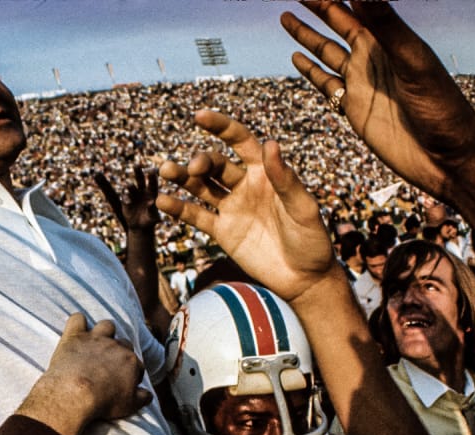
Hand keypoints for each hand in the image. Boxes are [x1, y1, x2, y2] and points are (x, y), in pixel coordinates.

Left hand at [19, 314, 150, 434]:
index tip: (123, 383)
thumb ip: (143, 398)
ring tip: (97, 344)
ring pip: (106, 325)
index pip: (137, 365)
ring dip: (104, 332)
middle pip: (124, 344)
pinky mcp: (74, 336)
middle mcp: (116, 346)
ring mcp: (95, 339)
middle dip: (120, 352)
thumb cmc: (103, 402)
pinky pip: (77, 319)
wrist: (76, 393)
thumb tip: (148, 395)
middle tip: (109, 367)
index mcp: (131, 362)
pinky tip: (75, 332)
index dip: (131, 374)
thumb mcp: (130, 405)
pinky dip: (77, 323)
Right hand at [93, 167, 159, 231]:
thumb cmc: (149, 221)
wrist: (139, 226)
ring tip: (128, 185)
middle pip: (140, 179)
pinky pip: (125, 197)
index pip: (152, 182)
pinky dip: (126, 198)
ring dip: (129, 186)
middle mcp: (142, 191)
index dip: (152, 176)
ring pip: (130, 187)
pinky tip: (127, 201)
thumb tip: (151, 202)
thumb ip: (152, 210)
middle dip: (138, 172)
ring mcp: (133, 195)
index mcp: (152, 193)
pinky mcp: (126, 200)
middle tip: (136, 164)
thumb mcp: (153, 217)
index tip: (151, 170)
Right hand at [156, 110, 334, 302]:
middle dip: (201, 162)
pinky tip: (162, 201)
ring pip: (200, 187)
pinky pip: (196, 216)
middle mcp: (245, 185)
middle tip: (193, 169)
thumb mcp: (303, 208)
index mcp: (266, 172)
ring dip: (182, 177)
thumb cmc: (312, 240)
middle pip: (215, 165)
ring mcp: (231, 208)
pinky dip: (179, 208)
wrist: (304, 278)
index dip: (220, 127)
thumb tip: (270, 143)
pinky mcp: (222, 231)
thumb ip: (285, 179)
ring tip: (165, 170)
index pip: (240, 141)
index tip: (199, 116)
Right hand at [280, 2, 474, 202]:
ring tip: (286, 17)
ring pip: (326, 51)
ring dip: (307, 35)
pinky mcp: (354, 108)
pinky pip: (326, 83)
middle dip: (317, 6)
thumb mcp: (414, 63)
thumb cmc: (441, 109)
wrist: (446, 157)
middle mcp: (372, 57)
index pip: (353, 7)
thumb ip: (387, 26)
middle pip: (337, 23)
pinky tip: (297, 59)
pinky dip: (310, 70)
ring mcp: (362, 82)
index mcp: (387, 41)